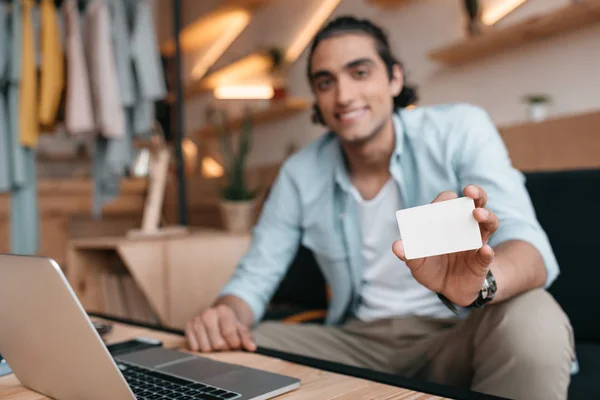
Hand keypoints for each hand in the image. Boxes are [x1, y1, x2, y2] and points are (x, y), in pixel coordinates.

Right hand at [185, 304, 255, 352]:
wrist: (216, 315)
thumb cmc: (229, 324)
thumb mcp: (240, 328)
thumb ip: (246, 338)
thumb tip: (252, 347)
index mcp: (223, 311)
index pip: (229, 333)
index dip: (234, 344)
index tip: (235, 344)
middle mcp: (208, 313)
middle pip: (217, 343)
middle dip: (224, 348)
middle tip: (225, 343)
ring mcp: (197, 319)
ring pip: (205, 348)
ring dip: (212, 349)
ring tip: (215, 342)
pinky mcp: (188, 326)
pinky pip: (194, 347)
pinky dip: (201, 348)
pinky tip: (206, 341)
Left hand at [392, 184, 498, 306]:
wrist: (447, 290)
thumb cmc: (431, 268)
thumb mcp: (416, 262)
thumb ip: (408, 254)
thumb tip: (397, 246)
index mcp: (446, 223)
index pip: (449, 203)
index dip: (447, 198)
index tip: (446, 198)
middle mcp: (465, 227)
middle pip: (476, 204)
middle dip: (476, 193)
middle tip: (469, 191)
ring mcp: (477, 242)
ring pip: (489, 223)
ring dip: (486, 216)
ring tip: (477, 214)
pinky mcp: (483, 261)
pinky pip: (488, 254)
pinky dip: (487, 251)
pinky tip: (484, 250)